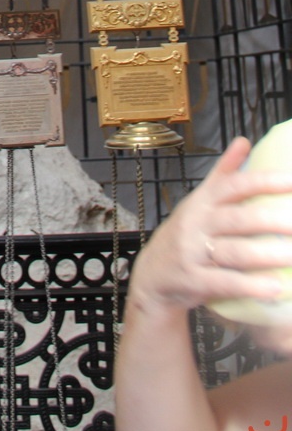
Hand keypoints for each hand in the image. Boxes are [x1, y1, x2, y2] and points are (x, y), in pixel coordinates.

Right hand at [128, 138, 291, 317]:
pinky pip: (224, 282)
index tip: (291, 181)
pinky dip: (250, 286)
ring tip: (291, 255)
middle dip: (269, 220)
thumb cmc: (185, 234)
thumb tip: (244, 141)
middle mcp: (197, 224)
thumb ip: (223, 174)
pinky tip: (274, 289)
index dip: (262, 182)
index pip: (233, 186)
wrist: (153, 275)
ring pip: (233, 251)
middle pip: (236, 219)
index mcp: (202, 201)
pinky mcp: (194, 281)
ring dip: (265, 255)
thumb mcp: (200, 200)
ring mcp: (193, 253)